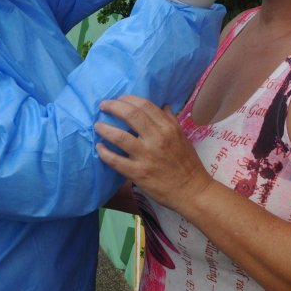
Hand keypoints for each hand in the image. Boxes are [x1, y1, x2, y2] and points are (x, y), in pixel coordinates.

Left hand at [95, 95, 211, 211]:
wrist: (192, 191)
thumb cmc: (188, 164)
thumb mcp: (182, 138)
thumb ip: (171, 120)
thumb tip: (163, 104)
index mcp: (168, 128)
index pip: (145, 105)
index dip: (128, 99)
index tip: (118, 99)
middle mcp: (157, 139)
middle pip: (130, 115)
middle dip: (113, 107)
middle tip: (103, 106)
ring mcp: (146, 156)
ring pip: (119, 136)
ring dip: (104, 129)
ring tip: (97, 126)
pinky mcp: (138, 173)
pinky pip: (115, 160)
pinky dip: (104, 152)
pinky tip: (99, 148)